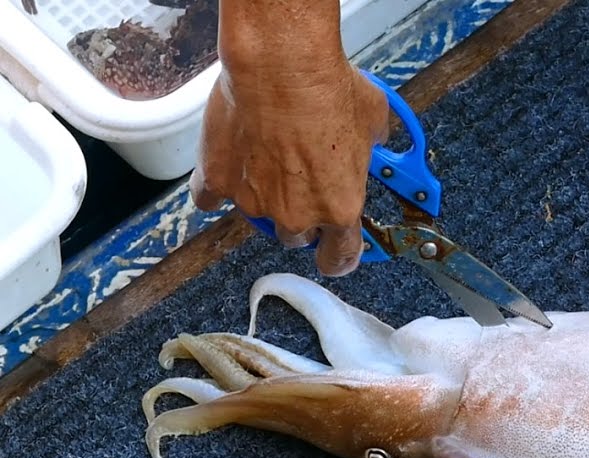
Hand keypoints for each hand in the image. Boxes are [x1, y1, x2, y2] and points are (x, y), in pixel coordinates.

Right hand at [191, 59, 388, 275]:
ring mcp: (253, 202)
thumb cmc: (328, 89)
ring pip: (256, 217)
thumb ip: (371, 147)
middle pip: (296, 236)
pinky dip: (217, 186)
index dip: (338, 257)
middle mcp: (296, 214)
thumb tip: (371, 143)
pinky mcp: (217, 181)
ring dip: (262, 197)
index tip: (335, 253)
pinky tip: (227, 163)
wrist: (280, 65)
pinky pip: (210, 198)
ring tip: (266, 158)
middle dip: (300, 215)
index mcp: (340, 208)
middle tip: (300, 181)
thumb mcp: (374, 122)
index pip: (340, 257)